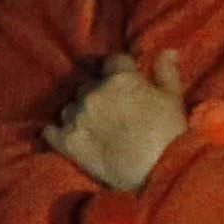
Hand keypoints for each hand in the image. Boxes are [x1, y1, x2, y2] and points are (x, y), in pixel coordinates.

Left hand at [48, 52, 187, 192]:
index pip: (112, 61)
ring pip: (69, 107)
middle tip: (111, 111)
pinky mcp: (65, 141)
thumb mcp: (173, 98)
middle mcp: (93, 93)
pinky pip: (50, 131)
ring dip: (79, 114)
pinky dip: (58, 133)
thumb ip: (166, 72)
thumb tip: (167, 51)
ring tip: (95, 128)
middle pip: (88, 86)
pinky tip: (70, 138)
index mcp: (120, 78)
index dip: (118, 71)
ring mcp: (76, 117)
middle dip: (98, 94)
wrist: (156, 172)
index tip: (124, 83)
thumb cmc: (169, 133)